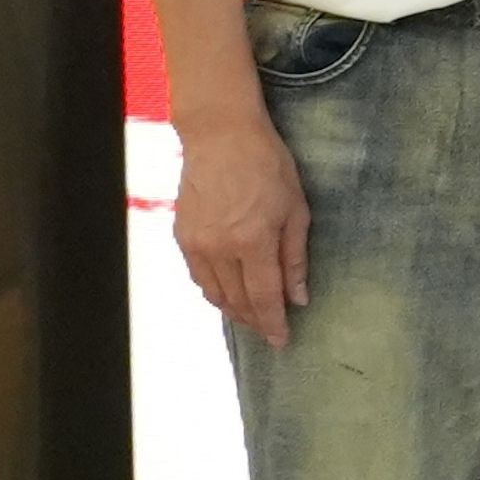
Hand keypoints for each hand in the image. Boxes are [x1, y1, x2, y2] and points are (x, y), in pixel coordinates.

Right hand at [173, 107, 313, 344]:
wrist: (221, 137)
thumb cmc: (268, 167)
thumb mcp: (296, 210)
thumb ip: (295, 258)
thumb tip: (298, 297)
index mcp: (252, 241)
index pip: (263, 297)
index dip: (273, 323)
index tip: (282, 341)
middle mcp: (218, 248)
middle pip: (236, 300)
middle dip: (255, 320)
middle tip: (270, 331)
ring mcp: (195, 242)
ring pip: (213, 292)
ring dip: (233, 309)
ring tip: (252, 316)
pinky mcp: (182, 234)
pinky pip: (198, 275)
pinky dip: (214, 290)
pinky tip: (228, 293)